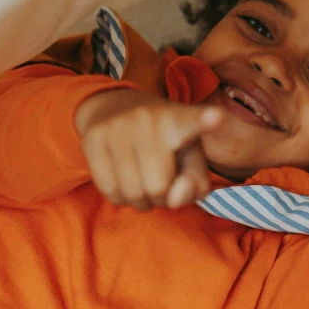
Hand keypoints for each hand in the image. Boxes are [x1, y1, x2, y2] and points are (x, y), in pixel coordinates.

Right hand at [73, 88, 223, 209]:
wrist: (113, 108)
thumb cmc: (165, 142)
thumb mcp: (190, 158)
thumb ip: (195, 184)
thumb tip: (175, 200)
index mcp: (179, 120)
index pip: (192, 122)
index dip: (204, 121)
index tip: (215, 116)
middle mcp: (147, 119)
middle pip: (159, 188)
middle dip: (162, 196)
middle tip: (160, 179)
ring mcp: (117, 127)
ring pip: (132, 194)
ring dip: (141, 200)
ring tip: (142, 179)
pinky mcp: (93, 138)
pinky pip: (109, 191)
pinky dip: (120, 197)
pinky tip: (124, 178)